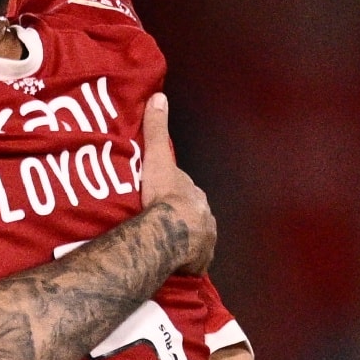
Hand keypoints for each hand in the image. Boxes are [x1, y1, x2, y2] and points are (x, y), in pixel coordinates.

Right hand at [138, 93, 214, 273]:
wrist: (172, 233)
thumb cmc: (163, 196)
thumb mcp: (156, 159)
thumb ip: (156, 131)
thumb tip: (159, 97)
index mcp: (193, 192)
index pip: (182, 188)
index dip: (171, 190)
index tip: (157, 193)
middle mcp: (203, 214)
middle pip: (189, 212)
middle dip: (177, 215)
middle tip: (155, 219)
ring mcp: (203, 238)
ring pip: (191, 235)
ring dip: (180, 238)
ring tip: (161, 244)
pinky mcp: (199, 260)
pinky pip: (190, 259)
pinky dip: (182, 259)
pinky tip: (171, 262)